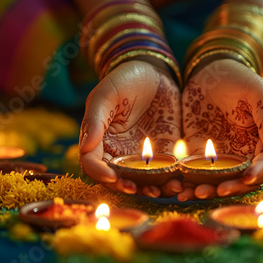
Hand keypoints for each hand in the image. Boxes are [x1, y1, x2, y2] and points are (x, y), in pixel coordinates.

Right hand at [79, 60, 181, 197]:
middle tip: (136, 189)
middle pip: (117, 178)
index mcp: (98, 140)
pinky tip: (178, 183)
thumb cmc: (124, 79)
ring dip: (150, 189)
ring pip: (141, 180)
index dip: (100, 173)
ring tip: (160, 191)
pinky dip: (169, 180)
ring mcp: (140, 155)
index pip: (92, 164)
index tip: (112, 177)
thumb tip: (83, 148)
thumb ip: (96, 120)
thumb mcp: (107, 94)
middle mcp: (117, 152)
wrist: (154, 71)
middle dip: (125, 187)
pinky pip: (164, 172)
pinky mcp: (162, 153)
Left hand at [179, 59, 262, 200]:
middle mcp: (243, 154)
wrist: (210, 70)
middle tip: (216, 190)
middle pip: (241, 180)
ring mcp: (221, 157)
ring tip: (193, 194)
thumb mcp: (260, 93)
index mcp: (262, 142)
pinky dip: (189, 183)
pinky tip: (180, 189)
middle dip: (230, 188)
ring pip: (218, 181)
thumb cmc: (241, 79)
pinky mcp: (198, 154)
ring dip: (208, 190)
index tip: (246, 178)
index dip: (257, 173)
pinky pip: (196, 174)